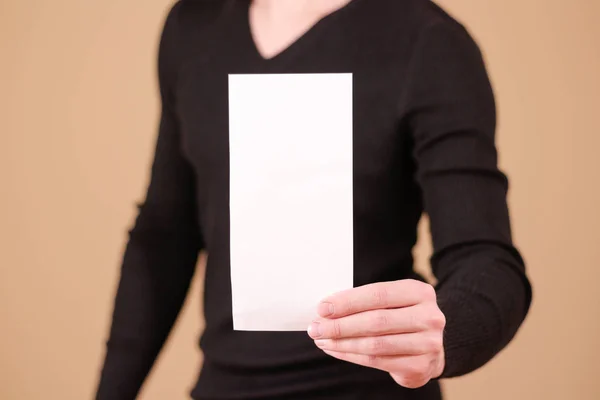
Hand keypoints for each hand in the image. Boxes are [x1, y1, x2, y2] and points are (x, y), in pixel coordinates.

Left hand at [307, 279, 445, 388]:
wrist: (430, 348)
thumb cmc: (401, 318)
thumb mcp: (392, 302)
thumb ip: (365, 302)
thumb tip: (326, 309)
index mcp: (420, 292)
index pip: (378, 294)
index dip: (348, 301)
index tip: (322, 308)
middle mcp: (429, 316)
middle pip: (376, 321)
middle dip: (340, 325)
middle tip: (316, 328)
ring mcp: (428, 343)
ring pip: (375, 344)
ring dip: (342, 343)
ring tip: (321, 340)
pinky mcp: (420, 366)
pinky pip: (377, 361)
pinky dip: (351, 356)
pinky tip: (336, 350)